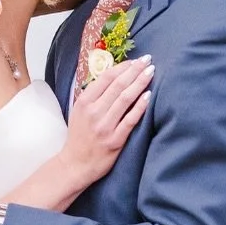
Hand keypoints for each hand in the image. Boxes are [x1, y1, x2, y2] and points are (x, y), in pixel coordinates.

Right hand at [61, 55, 153, 184]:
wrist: (75, 164)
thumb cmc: (79, 136)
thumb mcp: (79, 112)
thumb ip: (93, 96)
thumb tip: (114, 76)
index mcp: (84, 102)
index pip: (106, 78)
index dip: (122, 67)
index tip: (134, 61)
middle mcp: (94, 112)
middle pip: (118, 85)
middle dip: (135, 70)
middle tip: (147, 60)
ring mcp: (105, 126)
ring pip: (125, 99)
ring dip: (140, 83)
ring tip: (151, 72)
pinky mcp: (115, 140)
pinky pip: (131, 119)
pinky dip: (140, 106)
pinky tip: (149, 96)